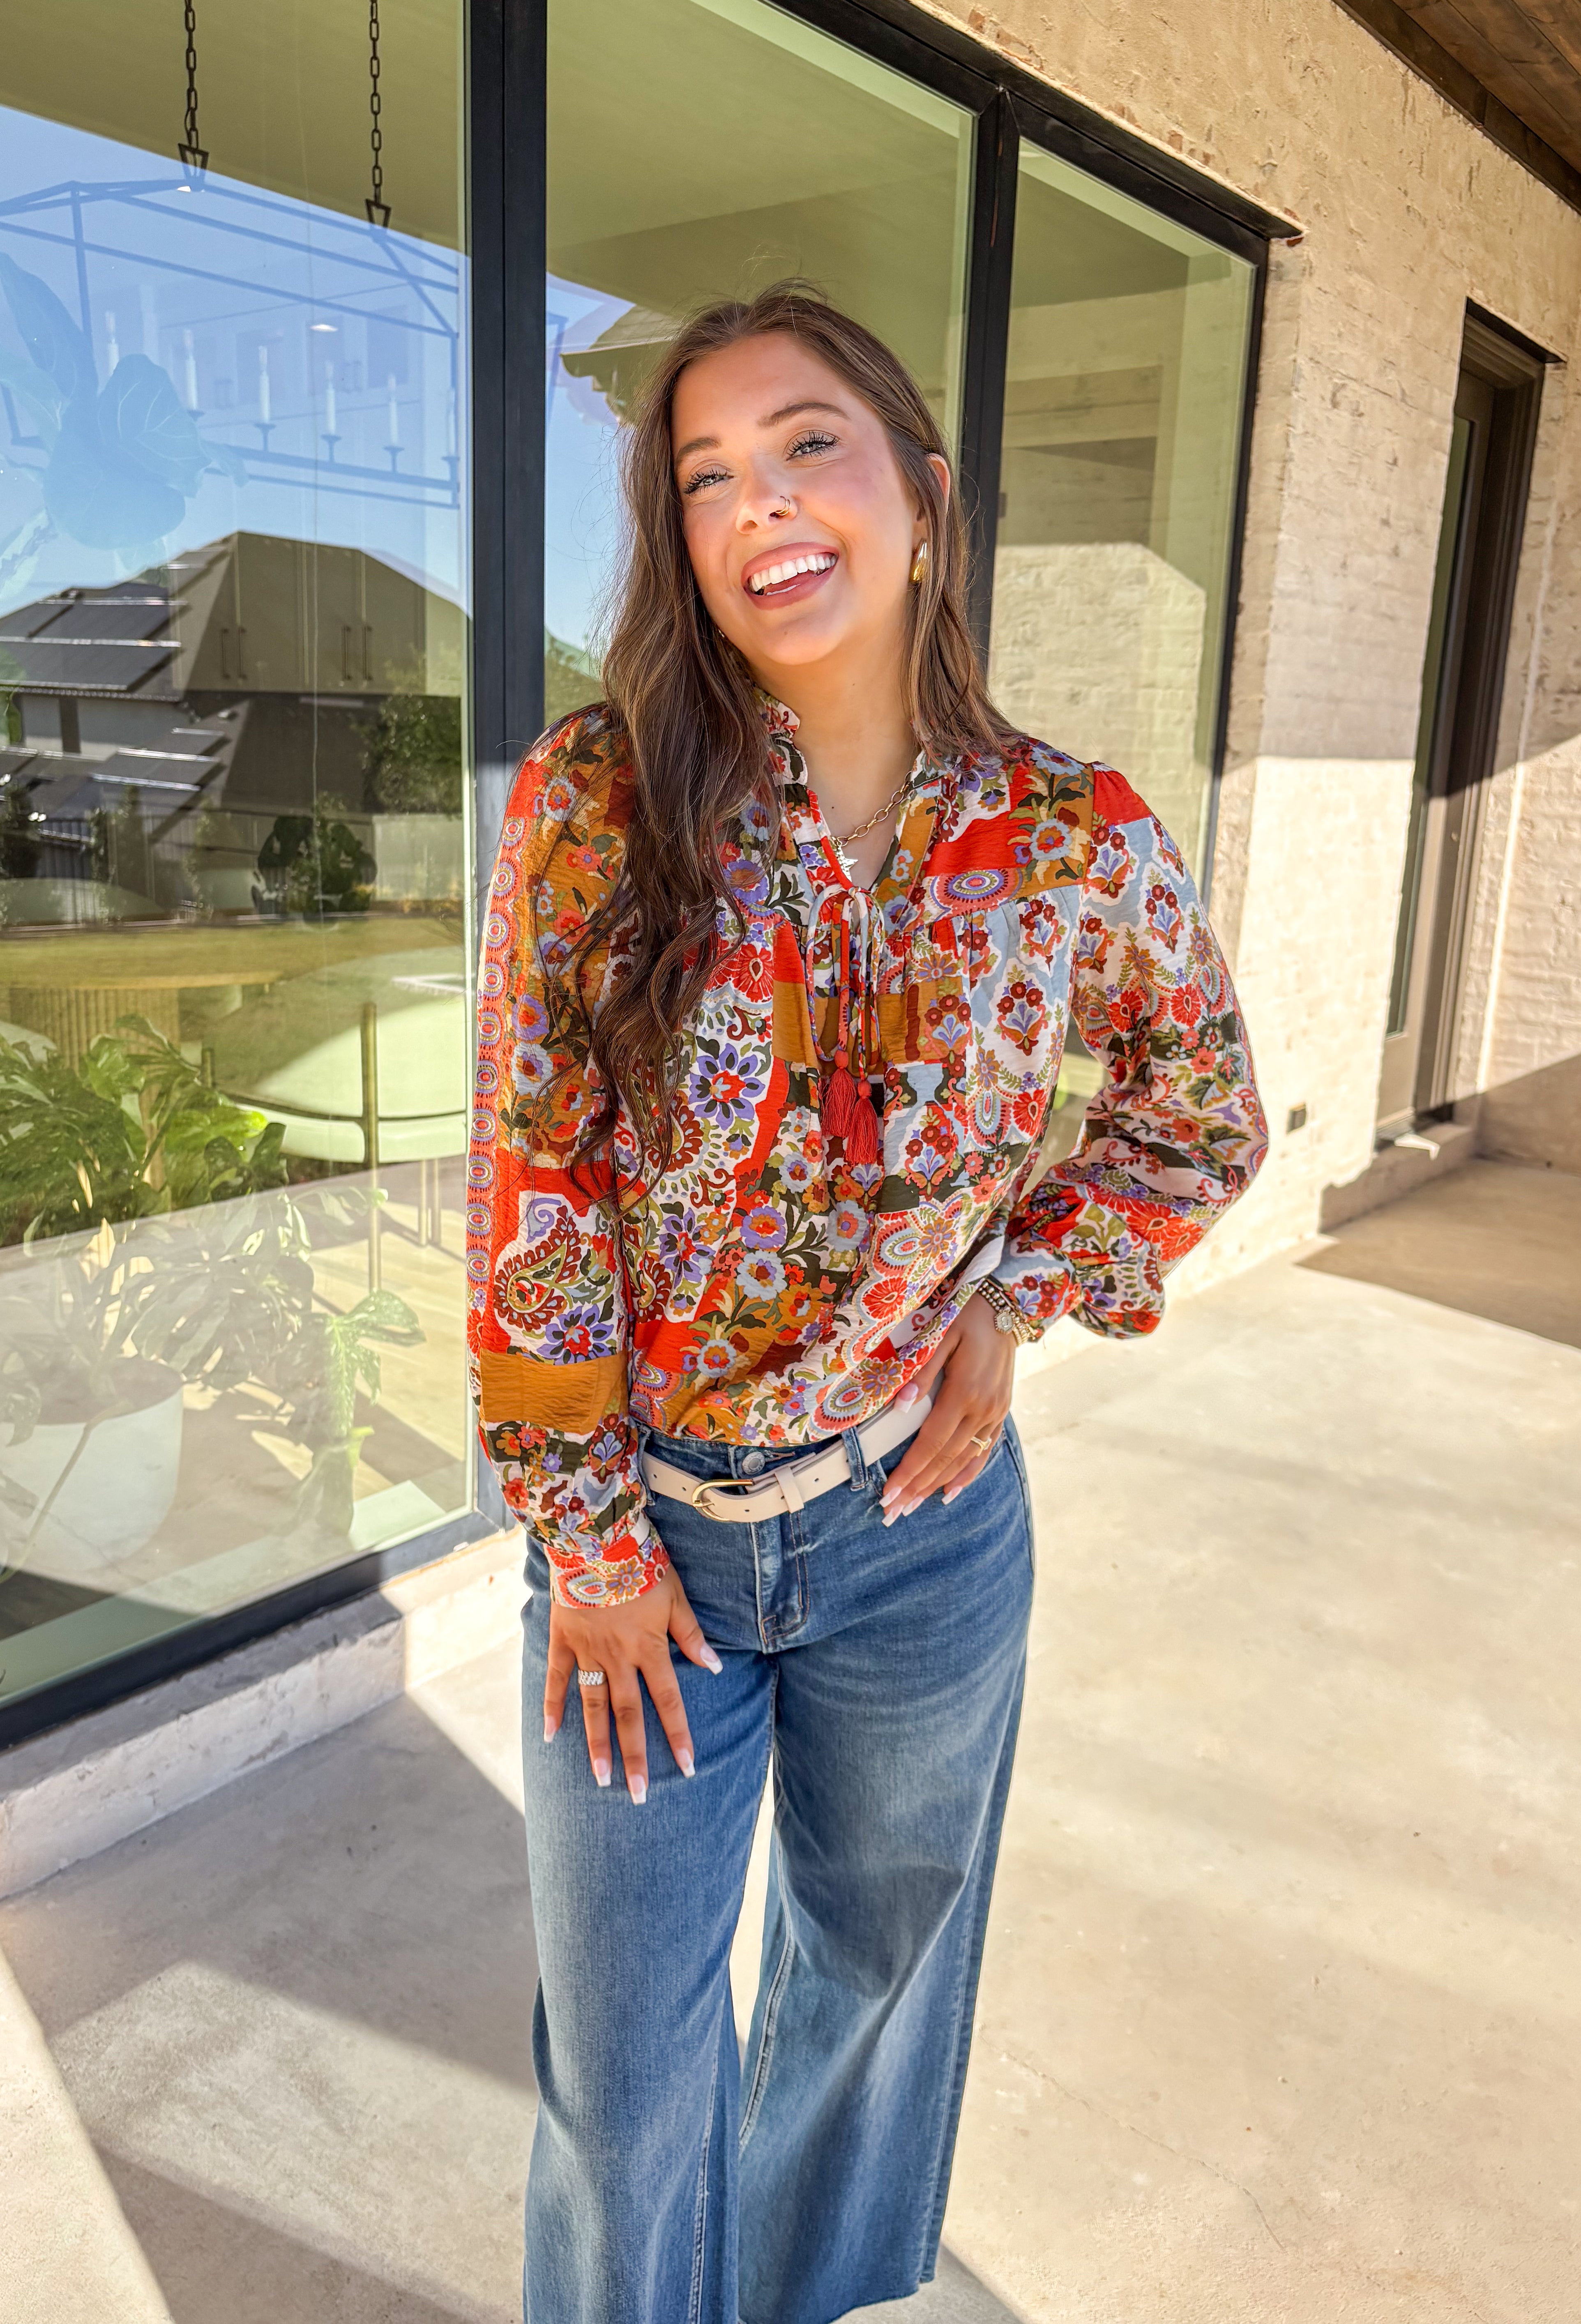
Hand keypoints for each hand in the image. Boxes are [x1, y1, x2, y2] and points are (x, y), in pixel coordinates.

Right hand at [544, 1563, 721, 1803]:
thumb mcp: (675, 1595)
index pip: (668, 1701)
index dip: (678, 1735)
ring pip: (593, 1706)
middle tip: (638, 1795)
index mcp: (648, 1648)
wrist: (596, 1537)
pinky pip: (555, 1679)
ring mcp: (587, 1651)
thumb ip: (690, 1634)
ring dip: (597, 1745)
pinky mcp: (562, 1640)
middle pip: (628, 1715)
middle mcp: (618, 1657)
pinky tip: (548, 1736)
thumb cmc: (641, 1562)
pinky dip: (551, 1707)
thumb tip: (715, 1667)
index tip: (687, 1768)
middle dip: (636, 1757)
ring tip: (602, 1779)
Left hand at [879, 1293, 1015, 1523]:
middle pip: (945, 1458)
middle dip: (917, 1487)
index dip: (910, 1471)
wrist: (1008, 1306)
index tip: (889, 1493)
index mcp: (964, 1392)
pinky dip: (967, 1473)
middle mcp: (983, 1409)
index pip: (931, 1442)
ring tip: (913, 1506)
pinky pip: (984, 1450)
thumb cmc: (968, 1315)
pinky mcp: (1001, 1412)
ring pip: (963, 1459)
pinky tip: (950, 1490)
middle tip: (892, 1511)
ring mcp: (995, 1413)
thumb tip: (900, 1406)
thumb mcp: (940, 1334)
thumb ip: (921, 1371)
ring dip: (937, 1485)